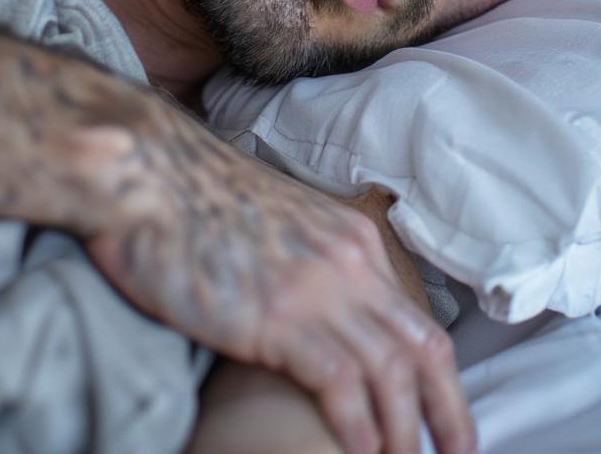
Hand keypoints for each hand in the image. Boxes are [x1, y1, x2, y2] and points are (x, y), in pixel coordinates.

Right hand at [86, 141, 474, 453]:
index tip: (439, 415)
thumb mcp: (276, 223)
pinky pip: (341, 385)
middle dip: (449, 413)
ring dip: (403, 434)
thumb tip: (312, 309)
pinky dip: (357, 430)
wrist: (151, 173)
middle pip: (423, 348)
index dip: (435, 376)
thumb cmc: (197, 200)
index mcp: (351, 238)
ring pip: (392, 373)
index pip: (415, 317)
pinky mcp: (278, 316)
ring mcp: (317, 289)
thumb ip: (307, 263)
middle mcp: (348, 261)